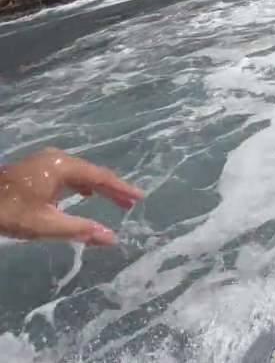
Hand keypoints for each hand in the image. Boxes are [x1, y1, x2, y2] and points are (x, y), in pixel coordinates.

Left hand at [0, 148, 143, 244]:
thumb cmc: (11, 213)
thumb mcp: (48, 225)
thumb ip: (82, 229)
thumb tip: (112, 238)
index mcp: (61, 166)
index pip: (100, 176)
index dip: (121, 188)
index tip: (140, 196)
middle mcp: (55, 158)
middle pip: (91, 172)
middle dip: (111, 189)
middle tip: (130, 203)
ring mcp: (43, 161)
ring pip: (79, 173)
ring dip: (96, 187)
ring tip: (112, 200)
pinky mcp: (35, 168)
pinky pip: (66, 174)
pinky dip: (79, 184)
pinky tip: (81, 195)